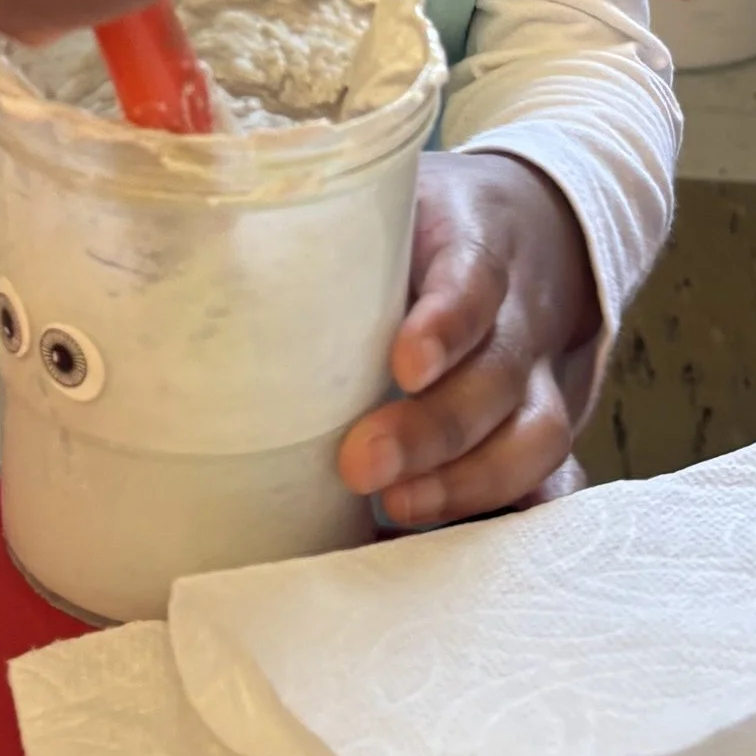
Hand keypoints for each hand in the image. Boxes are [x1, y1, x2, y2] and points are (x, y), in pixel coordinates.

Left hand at [336, 153, 599, 528]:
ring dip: (469, 482)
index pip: (473, 277)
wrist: (525, 225)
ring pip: (536, 433)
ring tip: (398, 509)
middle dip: (435, 429)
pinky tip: (465, 551)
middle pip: (496, 373)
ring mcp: (539, 375)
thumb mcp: (379, 204)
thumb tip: (199, 262)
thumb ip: (310, 234)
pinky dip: (524, 516)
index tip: (404, 364)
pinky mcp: (541, 424)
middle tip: (362, 464)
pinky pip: (556, 476)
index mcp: (474, 240)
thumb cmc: (419, 227)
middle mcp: (517, 314)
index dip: (446, 323)